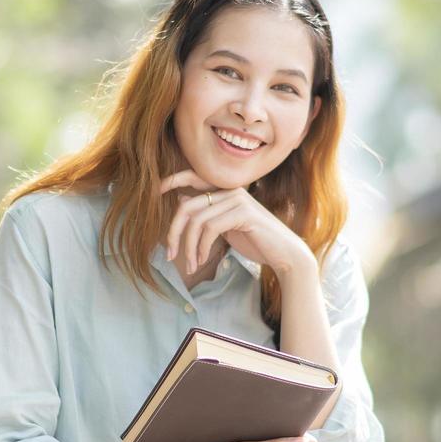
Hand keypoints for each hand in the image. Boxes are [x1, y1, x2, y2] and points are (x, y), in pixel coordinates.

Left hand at [156, 169, 314, 275]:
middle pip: (187, 206)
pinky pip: (210, 228)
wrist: (284, 254)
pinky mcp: (243, 213)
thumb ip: (208, 213)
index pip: (194, 177)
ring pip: (197, 220)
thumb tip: (182, 200)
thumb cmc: (256, 241)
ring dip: (189, 247)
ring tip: (190, 265)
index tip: (156, 191)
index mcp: (226, 190)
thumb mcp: (226, 226)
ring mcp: (237, 199)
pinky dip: (202, 247)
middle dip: (174, 232)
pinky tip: (203, 260)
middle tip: (170, 254)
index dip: (173, 180)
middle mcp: (231, 190)